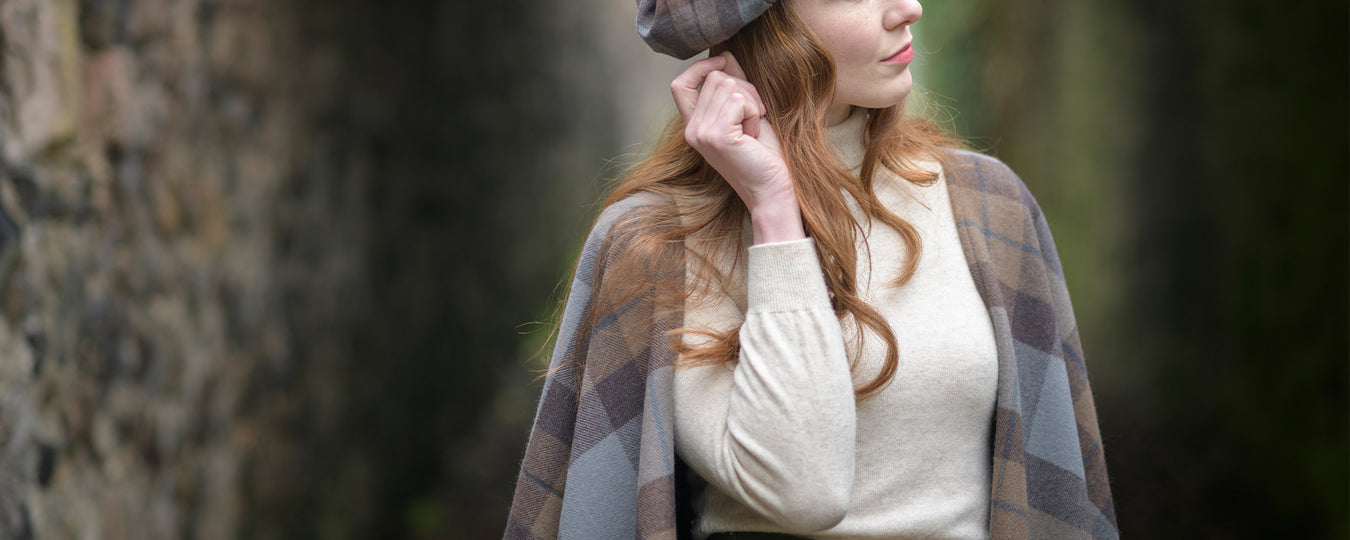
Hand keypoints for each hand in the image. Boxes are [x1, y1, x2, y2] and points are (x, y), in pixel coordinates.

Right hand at [672, 52, 803, 242]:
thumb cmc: (762, 156)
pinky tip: (754, 133)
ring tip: (754, 127)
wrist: (771, 190)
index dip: (701, 67)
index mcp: (693, 127)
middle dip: (744, 87)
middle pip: (715, 78)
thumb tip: (727, 57)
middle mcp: (691, 130)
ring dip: (751, 101)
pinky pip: (738, 99)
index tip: (724, 63)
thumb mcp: (745, 114)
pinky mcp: (717, 136)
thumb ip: (734, 87)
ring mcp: (702, 133)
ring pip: (728, 85)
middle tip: (755, 115)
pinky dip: (753, 110)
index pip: (679, 84)